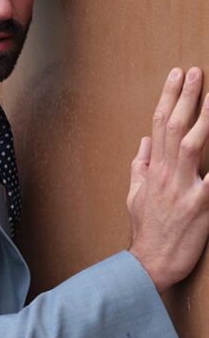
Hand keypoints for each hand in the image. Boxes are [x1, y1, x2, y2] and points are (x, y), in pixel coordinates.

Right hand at [128, 67, 208, 292]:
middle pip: (174, 127)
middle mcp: (166, 176)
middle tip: (197, 72)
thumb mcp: (135, 197)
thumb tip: (143, 144)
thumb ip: (140, 168)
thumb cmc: (146, 233)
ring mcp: (183, 190)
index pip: (158, 125)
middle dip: (186, 97)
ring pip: (193, 144)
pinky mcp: (201, 207)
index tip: (177, 75)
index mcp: (152, 171)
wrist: (150, 265)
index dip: (168, 97)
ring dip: (204, 117)